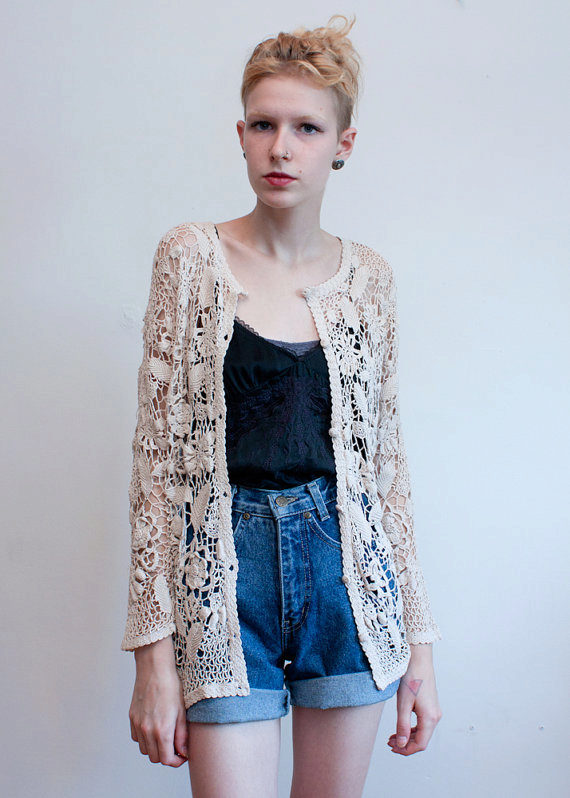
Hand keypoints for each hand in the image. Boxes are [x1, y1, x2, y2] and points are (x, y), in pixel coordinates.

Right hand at [129, 636, 188, 766]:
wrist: (154, 669)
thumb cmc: (171, 687)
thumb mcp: (182, 711)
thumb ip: (182, 735)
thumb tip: (183, 752)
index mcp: (161, 730)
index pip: (166, 760)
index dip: (176, 761)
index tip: (183, 756)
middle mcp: (147, 730)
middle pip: (154, 758)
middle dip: (166, 756)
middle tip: (176, 747)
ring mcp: (137, 724)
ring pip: (145, 750)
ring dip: (155, 748)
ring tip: (166, 736)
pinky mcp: (132, 718)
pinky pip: (137, 738)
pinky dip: (145, 739)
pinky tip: (154, 728)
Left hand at [387, 642, 441, 755]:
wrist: (418, 658)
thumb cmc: (411, 677)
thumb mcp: (403, 703)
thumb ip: (403, 725)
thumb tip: (402, 744)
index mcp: (430, 717)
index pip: (420, 744)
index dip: (406, 750)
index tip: (393, 748)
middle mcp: (435, 716)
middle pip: (422, 739)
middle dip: (406, 743)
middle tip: (390, 742)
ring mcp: (434, 710)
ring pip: (422, 731)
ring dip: (408, 736)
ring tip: (393, 735)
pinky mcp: (430, 704)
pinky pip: (423, 722)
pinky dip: (412, 727)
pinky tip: (402, 725)